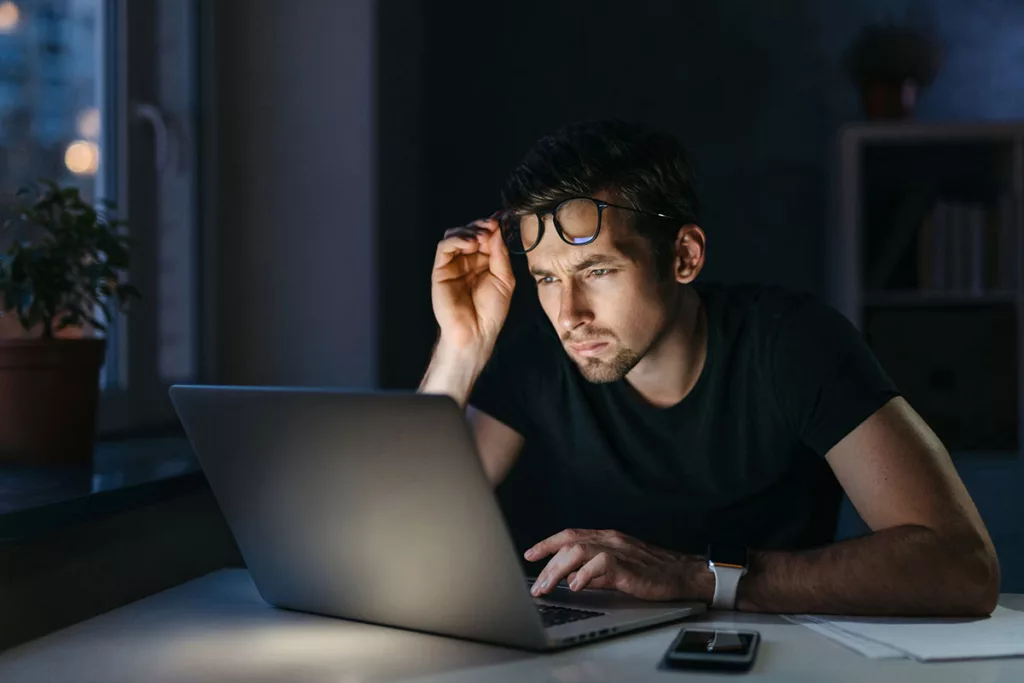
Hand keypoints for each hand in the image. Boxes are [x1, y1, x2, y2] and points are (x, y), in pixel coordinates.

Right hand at [431, 217, 515, 350]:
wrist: (476, 332)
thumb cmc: (491, 311)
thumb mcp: (505, 279)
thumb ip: (500, 253)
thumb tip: (497, 229)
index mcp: (484, 262)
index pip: (485, 237)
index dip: (492, 226)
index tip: (502, 220)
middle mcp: (467, 261)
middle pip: (470, 232)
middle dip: (481, 226)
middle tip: (491, 226)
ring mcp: (453, 264)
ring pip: (455, 235)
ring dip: (469, 230)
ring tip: (481, 236)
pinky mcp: (440, 270)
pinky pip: (444, 247)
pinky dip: (456, 239)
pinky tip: (469, 243)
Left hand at [525, 529, 712, 601]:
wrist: (681, 575)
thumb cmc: (652, 573)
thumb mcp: (617, 570)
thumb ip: (594, 572)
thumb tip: (571, 579)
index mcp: (606, 538)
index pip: (570, 535)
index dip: (547, 543)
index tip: (530, 554)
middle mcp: (609, 540)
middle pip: (569, 543)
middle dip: (547, 563)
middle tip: (536, 584)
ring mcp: (618, 550)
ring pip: (578, 550)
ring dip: (558, 569)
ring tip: (548, 586)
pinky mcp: (627, 564)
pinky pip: (600, 564)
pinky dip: (584, 575)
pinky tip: (575, 586)